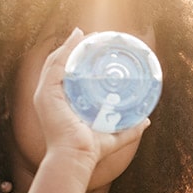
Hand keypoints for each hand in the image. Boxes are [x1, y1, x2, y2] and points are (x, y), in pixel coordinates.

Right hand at [34, 28, 148, 178]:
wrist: (77, 157)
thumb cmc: (91, 150)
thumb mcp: (114, 135)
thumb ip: (130, 128)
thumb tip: (146, 120)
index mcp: (63, 104)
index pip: (68, 76)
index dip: (78, 60)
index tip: (94, 48)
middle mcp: (52, 97)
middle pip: (62, 65)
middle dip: (74, 49)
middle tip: (93, 37)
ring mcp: (46, 94)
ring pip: (57, 61)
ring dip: (70, 45)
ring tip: (85, 34)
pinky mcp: (45, 94)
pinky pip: (55, 65)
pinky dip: (65, 51)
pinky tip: (76, 39)